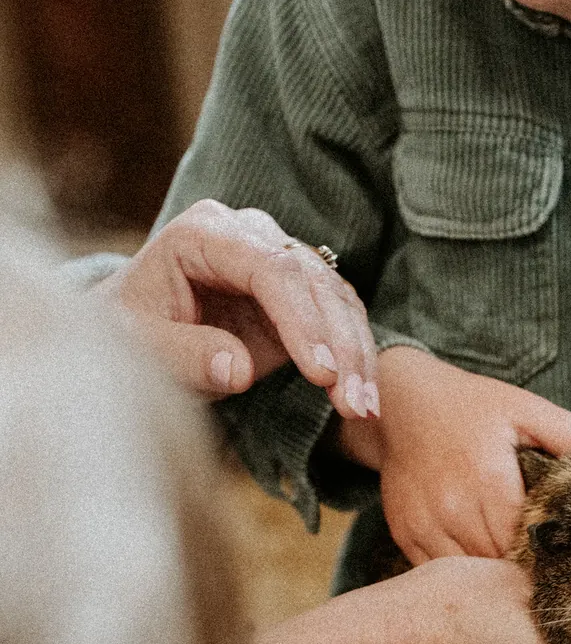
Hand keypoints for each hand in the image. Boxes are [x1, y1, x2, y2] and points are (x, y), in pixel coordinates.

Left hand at [98, 200, 379, 417]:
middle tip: (353, 403)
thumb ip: (185, 354)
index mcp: (204, 234)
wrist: (136, 326)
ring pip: (336, 298)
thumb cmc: (132, 331)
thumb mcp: (141, 347)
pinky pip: (340, 316)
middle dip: (339, 345)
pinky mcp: (299, 290)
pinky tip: (364, 396)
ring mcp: (279, 257)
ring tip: (363, 409)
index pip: (269, 268)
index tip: (321, 374)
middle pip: (312, 281)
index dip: (301, 320)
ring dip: (356, 355)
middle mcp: (249, 234)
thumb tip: (237, 369)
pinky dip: (355, 356)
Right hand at [343, 346, 570, 560]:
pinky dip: (461, 576)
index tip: (566, 561)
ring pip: (469, 575)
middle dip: (523, 572)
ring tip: (513, 577)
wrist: (402, 403)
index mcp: (491, 481)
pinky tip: (477, 570)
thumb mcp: (526, 410)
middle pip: (499, 565)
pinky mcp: (405, 534)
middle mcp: (454, 508)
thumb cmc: (472, 406)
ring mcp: (426, 524)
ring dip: (491, 578)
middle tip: (546, 576)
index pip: (528, 543)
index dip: (549, 556)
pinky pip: (438, 573)